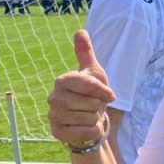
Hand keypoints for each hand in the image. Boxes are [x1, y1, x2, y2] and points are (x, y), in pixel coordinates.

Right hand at [48, 31, 113, 147]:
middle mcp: (53, 97)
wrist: (87, 118)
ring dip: (95, 119)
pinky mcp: (56, 132)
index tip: (110, 95)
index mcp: (62, 80)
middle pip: (90, 104)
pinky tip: (86, 127)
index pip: (89, 85)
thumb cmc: (92, 94)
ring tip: (88, 115)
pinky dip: (92, 131)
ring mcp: (53, 115)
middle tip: (94, 106)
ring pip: (88, 118)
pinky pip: (85, 133)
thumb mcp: (93, 72)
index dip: (103, 91)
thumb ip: (86, 53)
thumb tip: (80, 31)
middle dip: (99, 106)